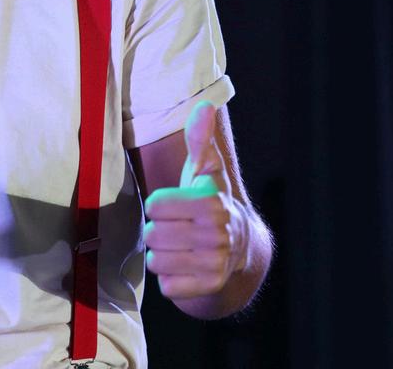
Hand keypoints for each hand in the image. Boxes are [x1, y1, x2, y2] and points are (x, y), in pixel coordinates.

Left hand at [143, 100, 248, 299]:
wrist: (240, 248)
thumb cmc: (209, 202)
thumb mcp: (205, 170)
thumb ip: (199, 140)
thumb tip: (204, 105)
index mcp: (212, 203)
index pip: (155, 205)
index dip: (158, 206)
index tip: (175, 206)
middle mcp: (218, 234)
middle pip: (152, 234)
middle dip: (157, 231)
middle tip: (175, 229)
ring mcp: (216, 263)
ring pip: (155, 260)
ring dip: (160, 255)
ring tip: (179, 247)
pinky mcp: (210, 286)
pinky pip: (166, 286)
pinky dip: (169, 279)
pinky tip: (184, 267)